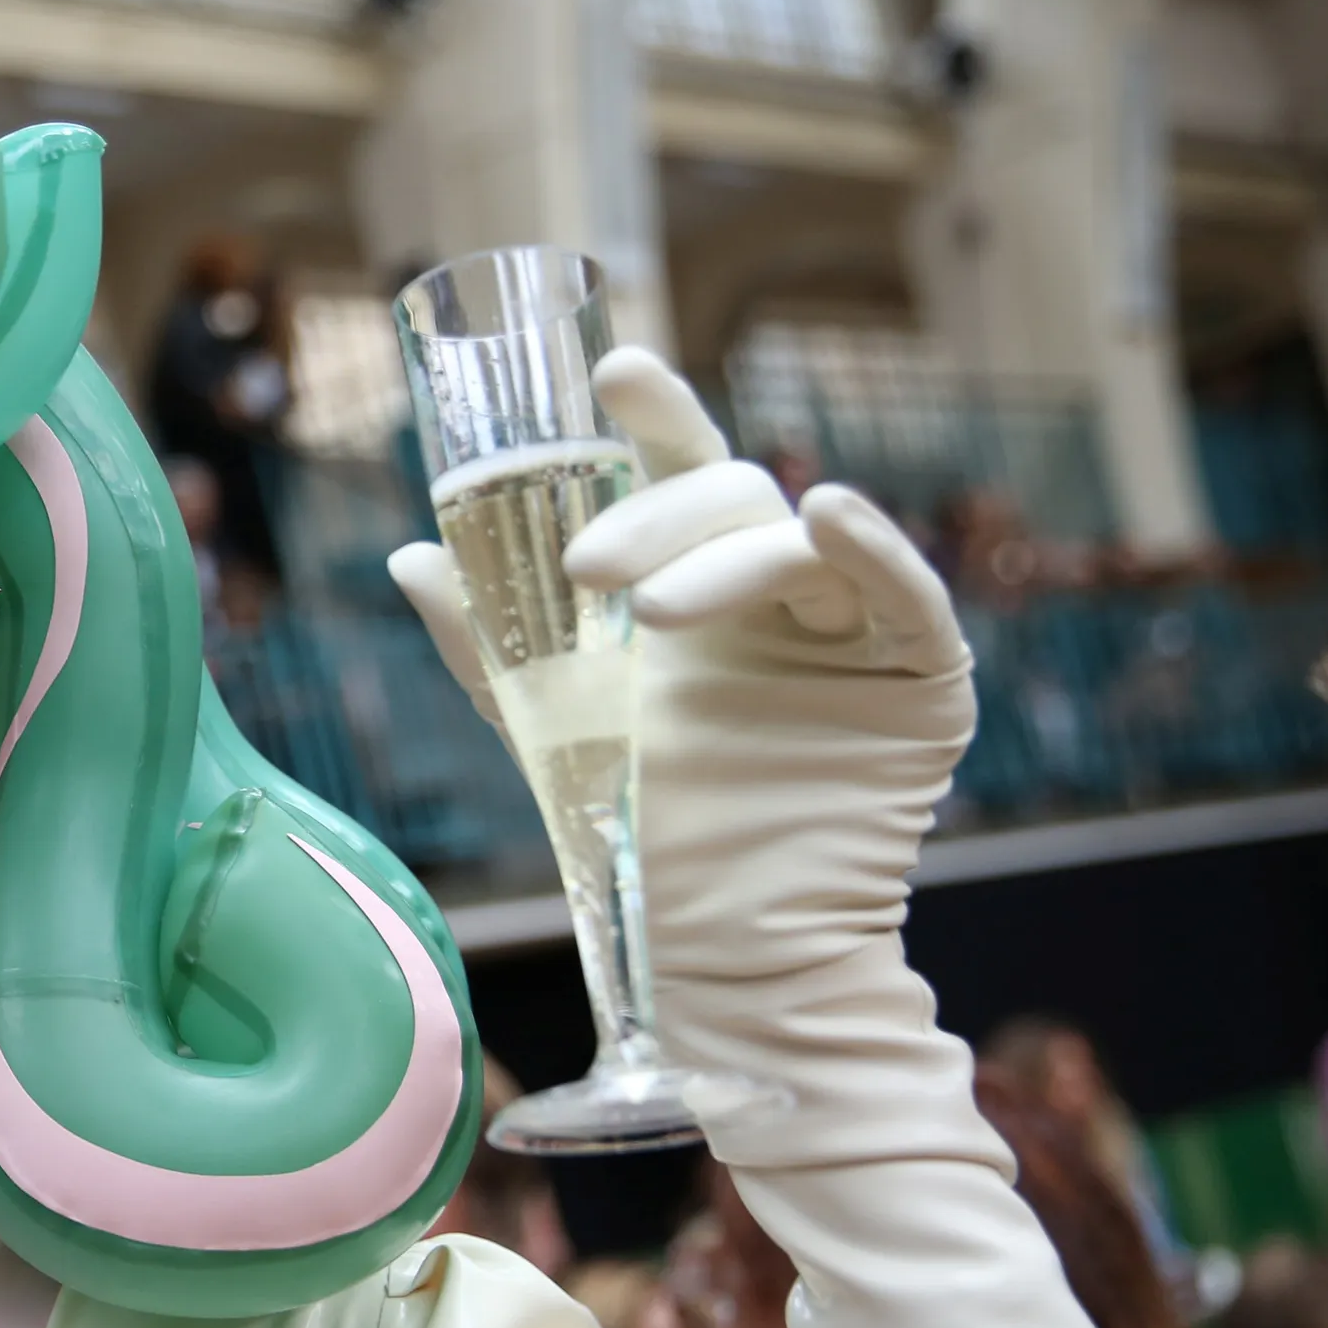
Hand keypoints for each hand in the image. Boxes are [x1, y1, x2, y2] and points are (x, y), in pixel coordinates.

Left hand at [390, 349, 972, 1057]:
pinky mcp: (919, 684)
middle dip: (657, 520)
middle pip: (731, 502)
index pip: (679, 476)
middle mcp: (775, 596)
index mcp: (695, 585)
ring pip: (800, 544)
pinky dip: (874, 551)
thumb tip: (408, 554)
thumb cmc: (638, 839)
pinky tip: (832, 516)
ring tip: (652, 618)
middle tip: (588, 570)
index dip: (657, 417)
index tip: (615, 369)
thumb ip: (489, 643)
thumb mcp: (547, 728)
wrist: (716, 958)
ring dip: (725, 561)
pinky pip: (904, 598)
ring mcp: (852, 633)